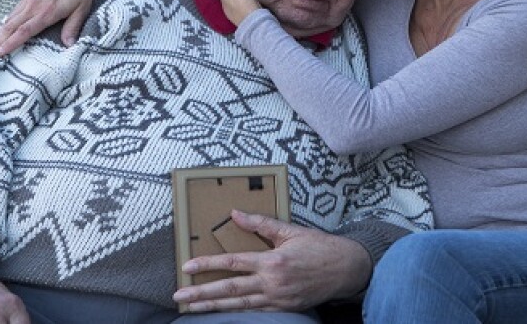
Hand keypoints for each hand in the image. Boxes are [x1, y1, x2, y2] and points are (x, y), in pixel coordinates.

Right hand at [0, 0, 109, 57]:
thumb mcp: (82, 8)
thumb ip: (73, 27)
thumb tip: (68, 45)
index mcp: (47, 12)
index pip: (24, 31)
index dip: (10, 44)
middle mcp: (34, 6)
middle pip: (11, 27)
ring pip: (10, 19)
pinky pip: (14, 12)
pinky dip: (5, 23)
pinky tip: (2, 31)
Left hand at [172, 210, 371, 312]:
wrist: (347, 270)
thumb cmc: (320, 247)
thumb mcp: (291, 230)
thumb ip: (260, 224)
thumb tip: (235, 214)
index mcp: (272, 261)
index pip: (232, 262)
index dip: (208, 264)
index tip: (188, 266)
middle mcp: (272, 283)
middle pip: (229, 289)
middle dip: (201, 292)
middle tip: (179, 294)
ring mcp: (277, 299)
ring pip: (238, 305)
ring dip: (212, 306)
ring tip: (191, 307)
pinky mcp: (284, 309)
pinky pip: (254, 312)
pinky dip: (235, 312)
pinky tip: (220, 312)